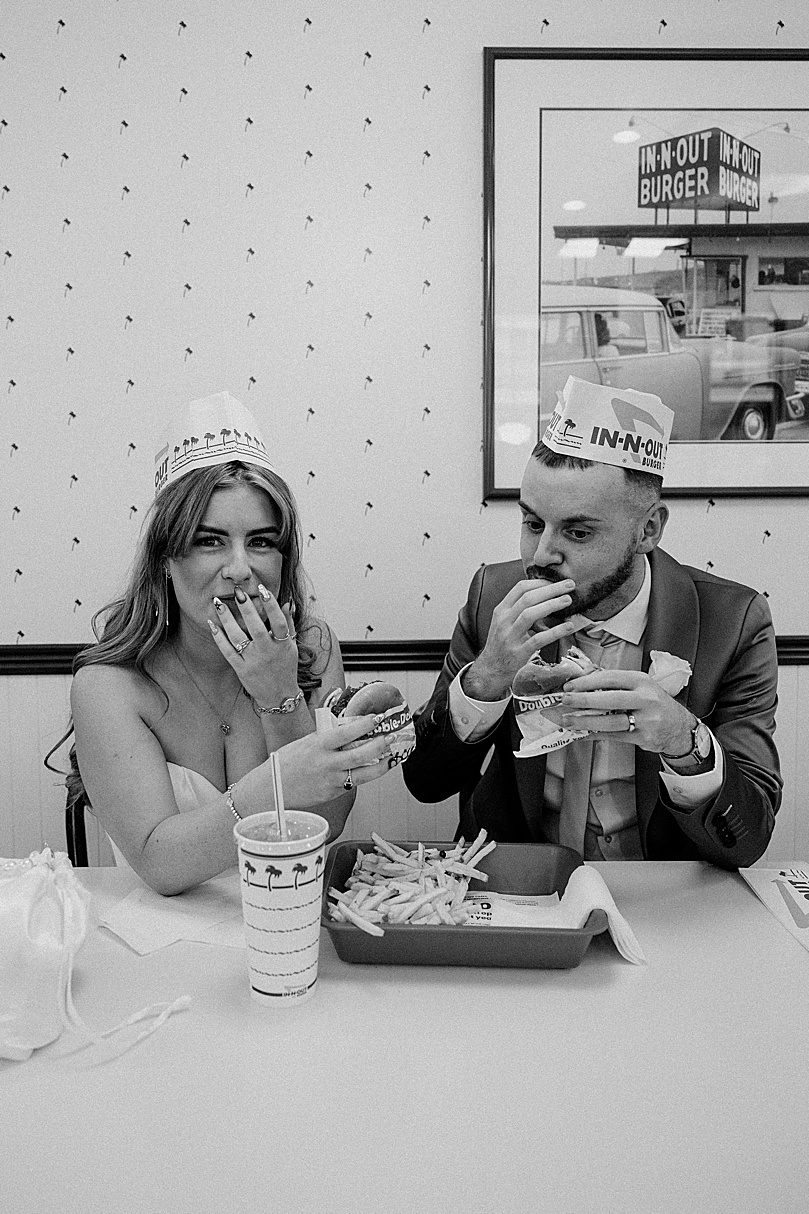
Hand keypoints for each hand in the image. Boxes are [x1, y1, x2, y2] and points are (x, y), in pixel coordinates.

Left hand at [208, 585, 298, 703]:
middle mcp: (268, 652)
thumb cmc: (286, 667)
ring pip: (238, 638)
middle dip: (246, 608)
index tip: (262, 589)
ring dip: (227, 620)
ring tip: (218, 603)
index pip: (278, 621)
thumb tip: (286, 603)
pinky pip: (227, 651)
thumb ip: (289, 624)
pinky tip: (212, 624)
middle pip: (256, 627)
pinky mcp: (241, 669)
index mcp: (282, 645)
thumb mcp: (292, 646)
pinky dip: (219, 637)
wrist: (279, 696)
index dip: (271, 605)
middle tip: (237, 591)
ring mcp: (253, 661)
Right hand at [274, 714, 394, 806]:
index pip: (346, 733)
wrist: (271, 790)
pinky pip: (353, 784)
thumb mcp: (304, 743)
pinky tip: (370, 770)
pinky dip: (364, 776)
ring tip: (389, 757)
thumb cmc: (285, 764)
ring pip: (364, 774)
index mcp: (318, 746)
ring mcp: (331, 781)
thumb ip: (325, 738)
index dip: (365, 725)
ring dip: (381, 765)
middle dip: (380, 745)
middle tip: (390, 737)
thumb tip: (345, 729)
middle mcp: (327, 764)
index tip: (376, 718)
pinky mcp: (333, 794)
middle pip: (361, 755)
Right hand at [464, 578, 577, 700]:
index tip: (555, 580)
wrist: (490, 670)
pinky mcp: (519, 653)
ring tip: (568, 600)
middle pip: (527, 598)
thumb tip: (546, 595)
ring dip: (551, 605)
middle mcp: (504, 621)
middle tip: (569, 585)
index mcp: (501, 611)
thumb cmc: (502, 644)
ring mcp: (510, 637)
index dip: (540, 582)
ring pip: (530, 615)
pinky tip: (568, 627)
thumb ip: (520, 609)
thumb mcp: (504, 622)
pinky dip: (555, 632)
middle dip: (550, 589)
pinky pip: (538, 639)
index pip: (520, 588)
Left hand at [559, 669, 693, 754]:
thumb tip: (584, 680)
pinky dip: (595, 735)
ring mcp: (646, 720)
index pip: (611, 678)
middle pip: (611, 699)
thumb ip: (616, 683)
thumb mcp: (641, 686)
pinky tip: (582, 734)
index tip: (571, 685)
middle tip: (566, 700)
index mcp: (642, 682)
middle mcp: (645, 699)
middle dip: (584, 700)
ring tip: (569, 720)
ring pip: (611, 721)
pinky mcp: (643, 737)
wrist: (680, 727)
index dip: (588, 682)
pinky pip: (614, 736)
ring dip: (586, 721)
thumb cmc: (656, 704)